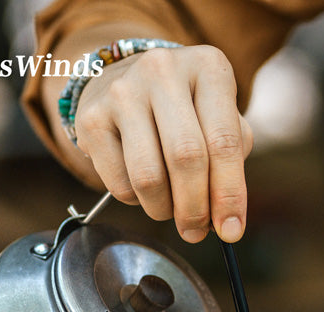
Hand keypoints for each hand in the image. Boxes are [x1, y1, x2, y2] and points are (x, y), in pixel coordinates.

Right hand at [74, 45, 252, 242]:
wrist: (124, 84)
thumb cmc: (185, 111)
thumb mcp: (218, 119)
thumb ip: (231, 163)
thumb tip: (227, 221)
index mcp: (208, 68)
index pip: (224, 142)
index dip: (229, 194)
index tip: (231, 231)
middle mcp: (164, 71)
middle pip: (186, 158)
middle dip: (195, 208)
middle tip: (197, 232)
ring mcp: (123, 92)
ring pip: (149, 177)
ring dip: (164, 210)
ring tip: (170, 210)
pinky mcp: (91, 119)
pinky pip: (119, 184)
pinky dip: (136, 201)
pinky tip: (143, 189)